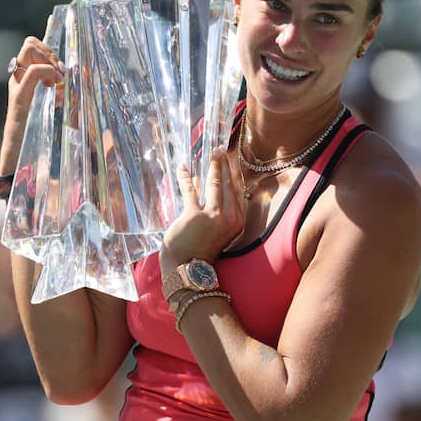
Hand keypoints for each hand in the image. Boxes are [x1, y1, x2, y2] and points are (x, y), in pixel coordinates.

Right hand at [0, 19, 65, 175]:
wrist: (20, 160)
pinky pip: (34, 71)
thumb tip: (90, 100)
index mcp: (27, 80)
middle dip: (50, 50)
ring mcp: (17, 86)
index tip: (56, 17)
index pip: (34, 48)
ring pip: (29, 48)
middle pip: (30, 42)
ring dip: (49, 59)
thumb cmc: (40, 140)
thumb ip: (70, 102)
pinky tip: (57, 91)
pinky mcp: (19, 97)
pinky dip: (48, 73)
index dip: (47, 32)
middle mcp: (19, 79)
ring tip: (59, 83)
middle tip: (62, 73)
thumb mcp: (60, 115)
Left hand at [159, 148, 244, 277]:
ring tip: (209, 153)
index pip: (236, 191)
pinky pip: (190, 190)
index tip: (228, 160)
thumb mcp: (217, 230)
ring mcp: (213, 216)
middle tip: (218, 150)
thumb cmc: (200, 250)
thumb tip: (209, 188)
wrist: (188, 269)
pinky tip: (182, 167)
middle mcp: (229, 217)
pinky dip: (184, 177)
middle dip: (223, 165)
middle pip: (228, 184)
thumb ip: (218, 211)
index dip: (232, 174)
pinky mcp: (194, 215)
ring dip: (211, 166)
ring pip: (214, 184)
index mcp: (237, 221)